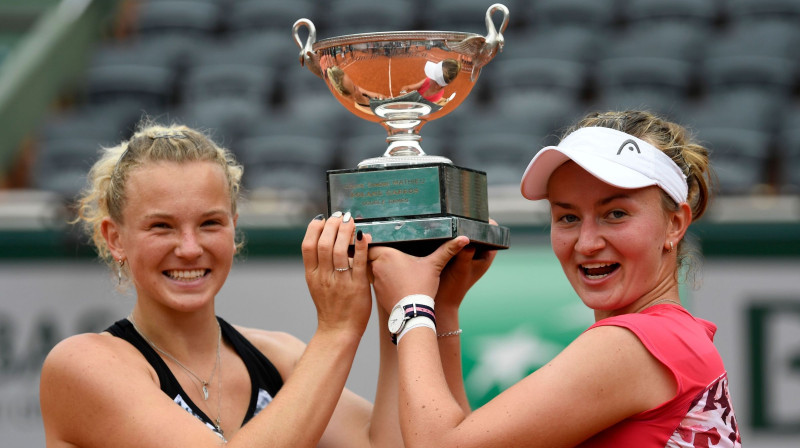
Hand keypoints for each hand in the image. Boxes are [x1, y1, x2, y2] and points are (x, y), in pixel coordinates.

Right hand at [302, 213, 372, 335]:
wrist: (338, 330)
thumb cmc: (330, 305)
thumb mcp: (317, 283)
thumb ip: (319, 263)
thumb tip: (324, 238)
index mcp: (311, 275)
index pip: (308, 245)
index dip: (314, 228)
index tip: (323, 219)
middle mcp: (324, 277)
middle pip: (324, 244)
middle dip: (332, 225)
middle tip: (340, 216)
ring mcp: (340, 282)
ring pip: (339, 251)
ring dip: (346, 232)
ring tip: (351, 221)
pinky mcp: (357, 286)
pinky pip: (359, 263)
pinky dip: (362, 246)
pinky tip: (365, 235)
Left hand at [368, 236, 469, 311]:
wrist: (414, 312)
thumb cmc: (422, 286)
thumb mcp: (434, 265)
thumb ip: (447, 250)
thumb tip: (464, 238)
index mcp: (386, 254)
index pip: (371, 244)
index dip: (373, 243)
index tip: (377, 241)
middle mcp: (376, 266)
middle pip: (369, 256)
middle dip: (375, 255)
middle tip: (383, 253)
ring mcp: (374, 281)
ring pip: (370, 270)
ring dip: (376, 268)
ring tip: (387, 266)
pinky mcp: (376, 293)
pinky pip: (374, 282)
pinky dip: (380, 281)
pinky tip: (390, 281)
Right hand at [436, 220, 498, 310]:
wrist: (440, 301)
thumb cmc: (454, 287)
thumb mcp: (461, 269)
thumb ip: (465, 253)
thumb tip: (465, 238)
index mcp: (486, 256)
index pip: (493, 234)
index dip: (488, 223)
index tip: (477, 212)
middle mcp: (477, 253)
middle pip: (479, 232)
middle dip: (471, 223)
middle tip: (461, 212)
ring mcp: (465, 253)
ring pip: (465, 235)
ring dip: (459, 229)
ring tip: (450, 218)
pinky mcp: (453, 254)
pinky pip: (454, 240)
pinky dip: (450, 235)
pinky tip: (442, 229)